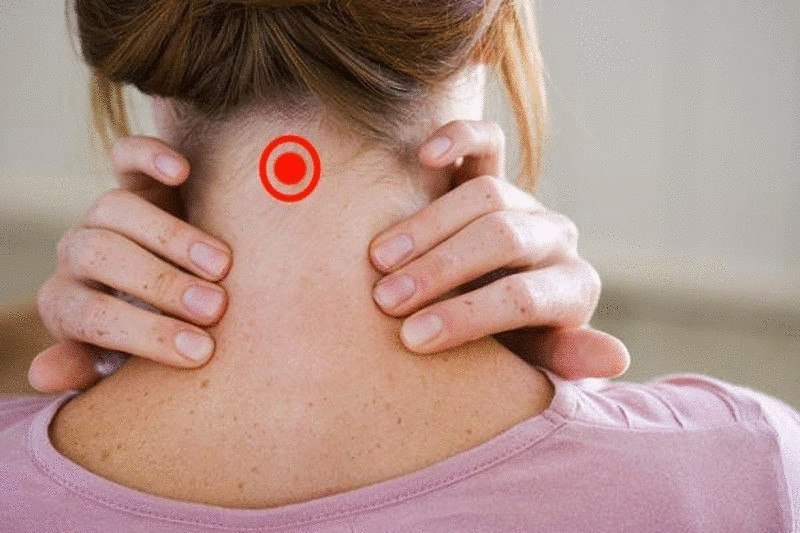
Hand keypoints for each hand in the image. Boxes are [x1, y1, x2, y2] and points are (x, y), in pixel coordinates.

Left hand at [28, 137, 231, 392]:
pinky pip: (127, 157)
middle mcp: (79, 255)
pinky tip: (182, 171)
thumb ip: (90, 367)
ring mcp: (103, 214)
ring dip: (171, 236)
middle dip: (160, 283)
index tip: (200, 351)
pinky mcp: (134, 180)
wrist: (172, 295)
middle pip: (102, 257)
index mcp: (69, 305)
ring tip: (222, 264)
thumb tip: (45, 375)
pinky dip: (150, 157)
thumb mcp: (125, 362)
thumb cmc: (154, 336)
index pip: (93, 316)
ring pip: (116, 208)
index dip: (146, 334)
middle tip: (214, 307)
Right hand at [370, 120, 628, 378]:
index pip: (523, 297)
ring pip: (486, 194)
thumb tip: (617, 357)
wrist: (492, 306)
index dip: (466, 317)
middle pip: (502, 238)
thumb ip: (567, 357)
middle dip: (441, 270)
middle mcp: (553, 238)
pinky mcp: (495, 170)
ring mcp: (524, 200)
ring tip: (378, 259)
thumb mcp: (534, 360)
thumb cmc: (507, 343)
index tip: (412, 338)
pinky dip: (459, 139)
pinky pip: (486, 141)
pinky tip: (423, 156)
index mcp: (572, 288)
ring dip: (427, 226)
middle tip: (386, 299)